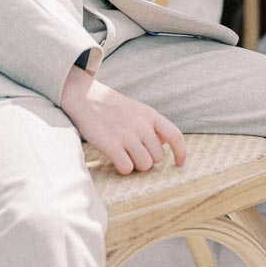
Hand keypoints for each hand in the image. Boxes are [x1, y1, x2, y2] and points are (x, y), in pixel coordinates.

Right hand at [59, 66, 185, 174]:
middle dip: (148, 159)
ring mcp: (127, 135)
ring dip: (136, 165)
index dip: (181, 152)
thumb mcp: (138, 110)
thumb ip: (153, 125)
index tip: (180, 163)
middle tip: (134, 152)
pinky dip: (123, 168)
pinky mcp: (111, 145)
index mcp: (151, 115)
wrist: (85, 97)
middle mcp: (141, 125)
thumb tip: (166, 143)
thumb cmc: (112, 107)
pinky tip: (116, 159)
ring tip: (124, 154)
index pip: (175, 135)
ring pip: (145, 165)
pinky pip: (127, 168)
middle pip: (158, 157)